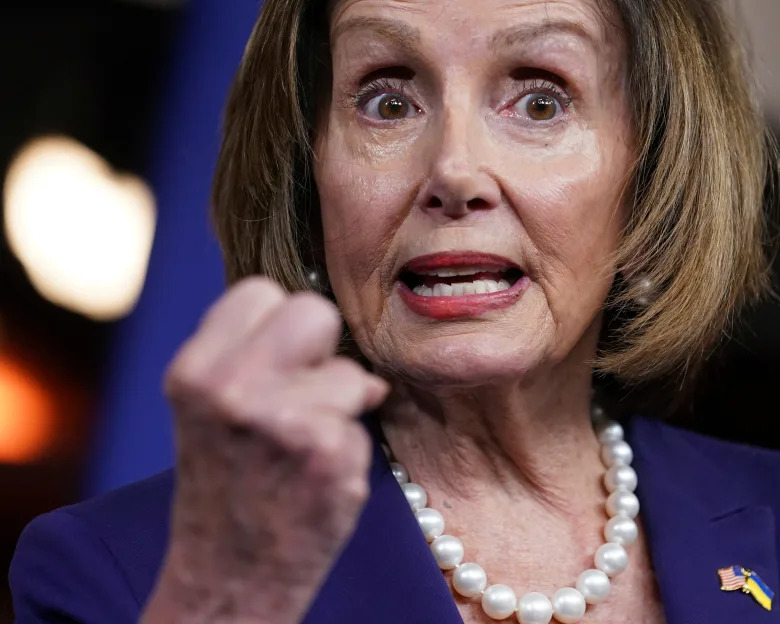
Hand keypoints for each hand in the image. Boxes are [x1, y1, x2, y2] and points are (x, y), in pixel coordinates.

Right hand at [141, 277, 388, 623]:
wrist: (229, 575)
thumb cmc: (226, 485)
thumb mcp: (210, 407)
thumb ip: (250, 356)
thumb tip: (321, 316)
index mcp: (195, 371)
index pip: (261, 291)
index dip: (280, 324)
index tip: (280, 359)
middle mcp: (233, 389)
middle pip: (314, 311)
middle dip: (322, 348)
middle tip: (307, 390)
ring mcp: (284, 420)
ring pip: (350, 373)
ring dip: (341, 405)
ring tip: (305, 445)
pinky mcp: (328, 452)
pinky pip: (363, 419)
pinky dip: (349, 446)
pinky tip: (318, 474)